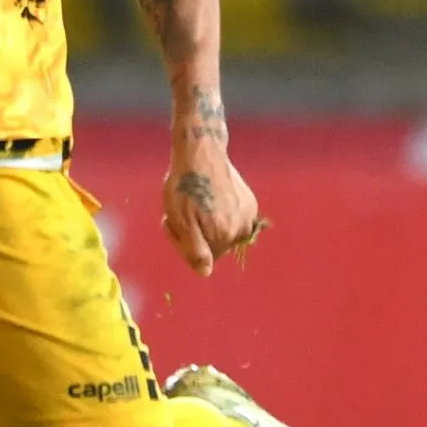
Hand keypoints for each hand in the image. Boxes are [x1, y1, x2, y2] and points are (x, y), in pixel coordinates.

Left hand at [162, 140, 265, 277]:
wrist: (202, 153)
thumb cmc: (185, 186)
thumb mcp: (180, 220)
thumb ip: (195, 251)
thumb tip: (205, 273)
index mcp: (223, 236)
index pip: (204, 260)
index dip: (186, 244)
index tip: (175, 224)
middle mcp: (241, 229)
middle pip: (215, 246)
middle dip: (196, 233)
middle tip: (183, 210)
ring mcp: (248, 216)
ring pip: (224, 233)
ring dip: (208, 223)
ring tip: (195, 202)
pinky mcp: (250, 203)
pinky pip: (233, 219)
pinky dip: (220, 212)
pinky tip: (210, 195)